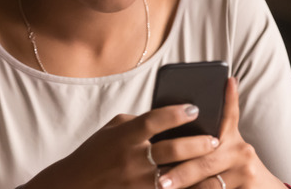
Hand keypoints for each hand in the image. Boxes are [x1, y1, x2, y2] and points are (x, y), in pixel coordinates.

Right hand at [23, 104, 219, 188]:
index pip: (153, 120)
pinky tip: (199, 184)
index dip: (175, 113)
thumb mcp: (111, 130)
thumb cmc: (95, 153)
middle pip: (171, 149)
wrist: (74, 185)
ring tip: (214, 164)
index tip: (194, 109)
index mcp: (123, 136)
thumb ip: (137, 122)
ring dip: (197, 170)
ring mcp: (135, 182)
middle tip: (216, 140)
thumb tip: (168, 116)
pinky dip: (184, 187)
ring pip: (174, 176)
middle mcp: (130, 159)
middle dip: (197, 144)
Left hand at [155, 78, 283, 188]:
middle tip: (160, 178)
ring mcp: (246, 169)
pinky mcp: (248, 185)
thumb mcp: (226, 150)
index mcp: (231, 136)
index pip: (227, 114)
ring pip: (208, 181)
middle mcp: (241, 149)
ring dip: (186, 186)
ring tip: (163, 188)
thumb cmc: (235, 170)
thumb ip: (209, 137)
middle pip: (204, 157)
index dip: (226, 98)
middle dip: (180, 169)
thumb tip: (185, 120)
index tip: (217, 88)